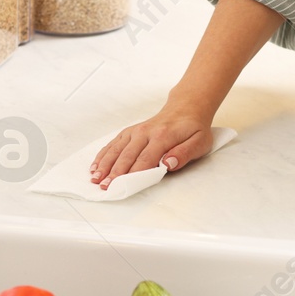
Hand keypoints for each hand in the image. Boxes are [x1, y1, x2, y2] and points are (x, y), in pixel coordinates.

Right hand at [90, 106, 215, 188]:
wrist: (185, 108)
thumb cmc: (192, 129)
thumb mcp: (199, 142)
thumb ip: (184, 153)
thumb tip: (169, 164)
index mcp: (163, 136)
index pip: (146, 159)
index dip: (133, 174)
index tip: (123, 186)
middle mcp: (145, 132)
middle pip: (127, 155)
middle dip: (115, 172)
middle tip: (105, 187)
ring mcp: (136, 131)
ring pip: (117, 149)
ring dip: (105, 164)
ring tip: (95, 178)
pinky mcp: (130, 131)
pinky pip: (114, 143)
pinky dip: (103, 154)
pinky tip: (95, 165)